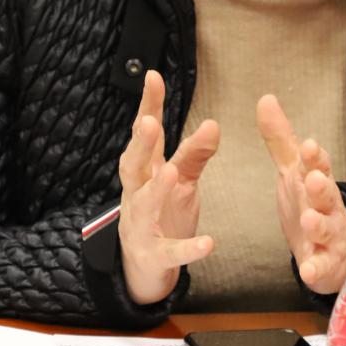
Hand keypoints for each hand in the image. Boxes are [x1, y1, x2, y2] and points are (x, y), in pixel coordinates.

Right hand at [117, 70, 219, 304]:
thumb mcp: (181, 181)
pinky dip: (188, 249)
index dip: (148, 106)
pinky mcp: (155, 255)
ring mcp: (142, 225)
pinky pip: (171, 252)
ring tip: (172, 173)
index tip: (153, 77)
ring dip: (157, 189)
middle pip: (133, 165)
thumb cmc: (162, 215)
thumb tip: (212, 123)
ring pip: (144, 204)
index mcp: (146, 171)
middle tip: (150, 122)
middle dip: (140, 144)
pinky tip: (209, 243)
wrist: (143, 268)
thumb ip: (195, 154)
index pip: (145, 134)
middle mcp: (137, 194)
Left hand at [256, 94, 345, 295]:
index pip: (318, 166)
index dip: (314, 157)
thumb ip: (281, 139)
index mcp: (317, 182)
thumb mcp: (293, 172)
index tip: (309, 145)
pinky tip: (307, 270)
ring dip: (319, 224)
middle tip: (315, 178)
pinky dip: (316, 268)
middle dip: (323, 187)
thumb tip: (266, 98)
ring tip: (310, 220)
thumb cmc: (311, 205)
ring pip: (328, 229)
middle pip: (327, 195)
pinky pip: (322, 267)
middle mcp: (327, 207)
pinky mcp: (325, 264)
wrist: (331, 252)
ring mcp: (330, 237)